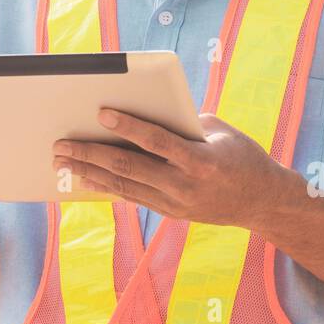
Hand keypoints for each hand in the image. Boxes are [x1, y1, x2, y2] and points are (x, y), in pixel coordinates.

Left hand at [52, 109, 297, 228]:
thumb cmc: (242, 155)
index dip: (127, 126)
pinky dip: (105, 186)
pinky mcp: (170, 212)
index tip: (101, 112)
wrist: (263, 202)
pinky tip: (84, 178)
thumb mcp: (219, 131)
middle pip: (128, 167)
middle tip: (60, 144)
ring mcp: (175, 203)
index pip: (156, 141)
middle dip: (90, 154)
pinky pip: (131, 197)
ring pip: (123, 185)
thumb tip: (144, 111)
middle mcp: (183, 185)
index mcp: (199, 160)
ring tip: (62, 161)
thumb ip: (183, 122)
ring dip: (88, 172)